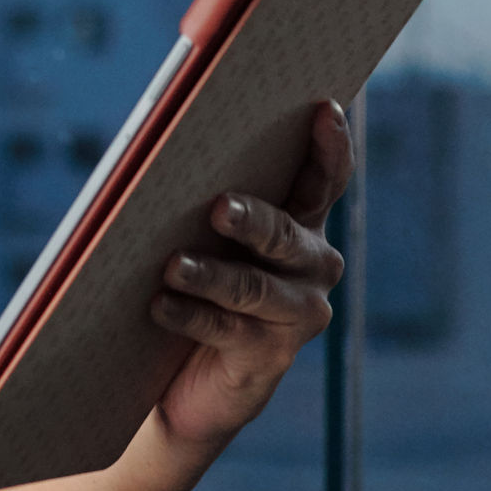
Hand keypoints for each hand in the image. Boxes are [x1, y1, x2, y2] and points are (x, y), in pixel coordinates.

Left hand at [147, 101, 350, 451]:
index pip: (325, 178)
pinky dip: (190, 315)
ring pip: (253, 286)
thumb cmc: (193, 283)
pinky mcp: (270, 354)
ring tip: (172, 266)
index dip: (330, 146)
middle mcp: (312, 264)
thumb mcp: (206, 236)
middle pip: (285, 233)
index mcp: (301, 222)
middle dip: (252, 219)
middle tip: (219, 208)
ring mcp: (298, 312)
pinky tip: (160, 305)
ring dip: (211, 275)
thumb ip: (206, 197)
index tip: (322, 111)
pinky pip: (227, 328)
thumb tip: (160, 150)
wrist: (187, 380)